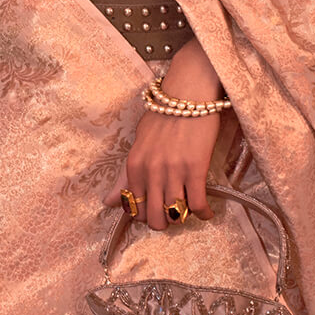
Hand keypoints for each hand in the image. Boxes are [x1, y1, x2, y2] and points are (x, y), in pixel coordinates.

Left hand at [103, 38, 224, 230]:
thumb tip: (107, 203)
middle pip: (154, 218)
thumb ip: (124, 176)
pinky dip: (204, 213)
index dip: (146, 215)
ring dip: (182, 217)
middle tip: (171, 214)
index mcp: (133, 165)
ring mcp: (173, 171)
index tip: (156, 210)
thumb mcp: (138, 143)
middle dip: (163, 222)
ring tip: (188, 209)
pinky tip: (207, 212)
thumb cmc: (163, 115)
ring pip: (175, 214)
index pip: (134, 208)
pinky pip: (198, 204)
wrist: (187, 92)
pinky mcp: (196, 168)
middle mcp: (150, 171)